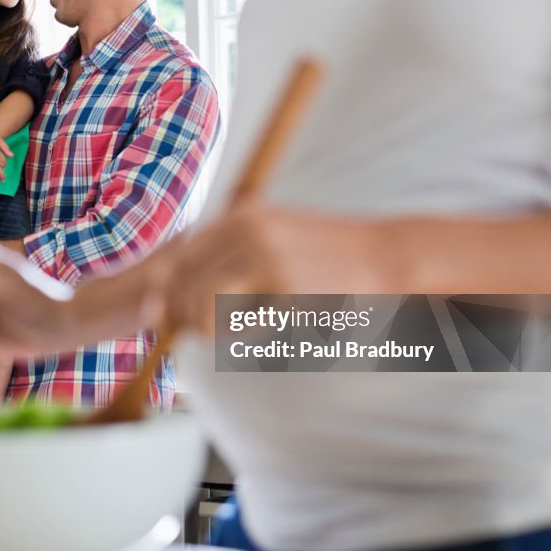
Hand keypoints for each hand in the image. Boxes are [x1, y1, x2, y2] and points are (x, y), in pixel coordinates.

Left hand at [163, 200, 396, 336]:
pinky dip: (243, 334)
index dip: (164, 288)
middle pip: (184, 281)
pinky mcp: (286, 287)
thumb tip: (180, 290)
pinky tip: (263, 330)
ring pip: (203, 305)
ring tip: (235, 333)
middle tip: (198, 334)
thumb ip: (232, 252)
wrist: (388, 256)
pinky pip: (241, 323)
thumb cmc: (331, 256)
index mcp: (243, 216)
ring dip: (210, 328)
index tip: (162, 313)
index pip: (181, 254)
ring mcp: (266, 257)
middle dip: (184, 314)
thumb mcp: (278, 236)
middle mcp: (248, 230)